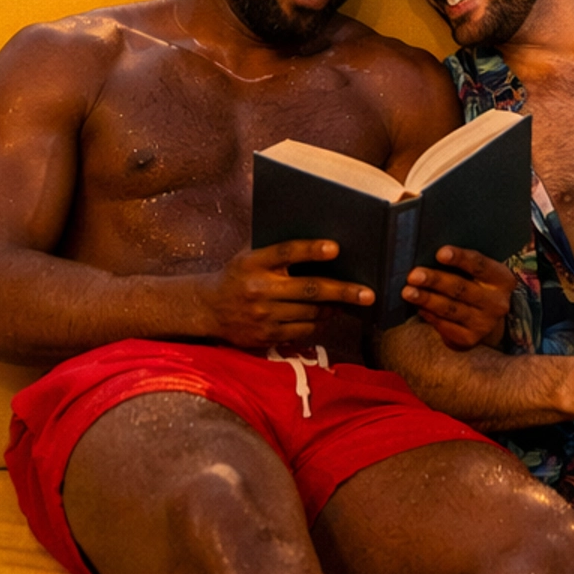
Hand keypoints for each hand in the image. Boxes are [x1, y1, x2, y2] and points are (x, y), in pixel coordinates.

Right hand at [193, 240, 373, 347]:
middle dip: (343, 291)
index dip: (312, 250)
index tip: (336, 248)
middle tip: (368, 293)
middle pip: (308, 289)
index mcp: (254, 262)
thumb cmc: (237, 274)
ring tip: (349, 301)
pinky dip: (318, 323)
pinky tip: (327, 315)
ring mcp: (262, 315)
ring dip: (333, 307)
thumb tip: (319, 238)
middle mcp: (258, 289)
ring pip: (310, 312)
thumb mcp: (249, 254)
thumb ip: (277, 248)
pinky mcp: (265, 336)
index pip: (286, 252)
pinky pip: (302, 331)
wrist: (206, 308)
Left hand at [400, 245, 514, 350]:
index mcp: (502, 279)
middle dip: (435, 280)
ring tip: (408, 292)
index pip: (480, 265)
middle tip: (414, 275)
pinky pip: (444, 325)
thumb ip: (463, 264)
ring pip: (450, 309)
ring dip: (426, 299)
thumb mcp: (480, 273)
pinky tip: (418, 307)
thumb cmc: (477, 285)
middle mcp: (497, 303)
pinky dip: (428, 314)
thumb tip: (430, 254)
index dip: (460, 258)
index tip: (440, 253)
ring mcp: (483, 323)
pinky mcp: (469, 339)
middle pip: (461, 288)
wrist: (488, 320)